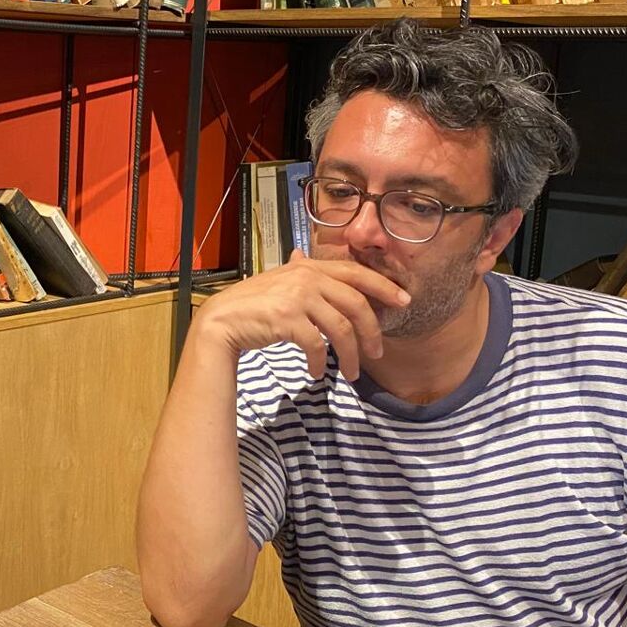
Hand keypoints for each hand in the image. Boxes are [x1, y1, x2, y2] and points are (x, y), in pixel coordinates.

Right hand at [193, 250, 409, 379]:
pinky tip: (319, 373)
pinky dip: (321, 362)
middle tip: (377, 353)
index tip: (404, 301)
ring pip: (341, 328)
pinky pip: (317, 345)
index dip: (383, 288)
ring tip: (353, 373)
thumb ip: (295, 269)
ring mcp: (297, 298)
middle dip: (372, 332)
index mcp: (309, 268)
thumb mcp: (276, 279)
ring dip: (351, 355)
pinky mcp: (288, 320)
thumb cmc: (251, 303)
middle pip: (355, 305)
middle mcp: (306, 278)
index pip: (356, 274)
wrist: (222, 321)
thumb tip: (302, 253)